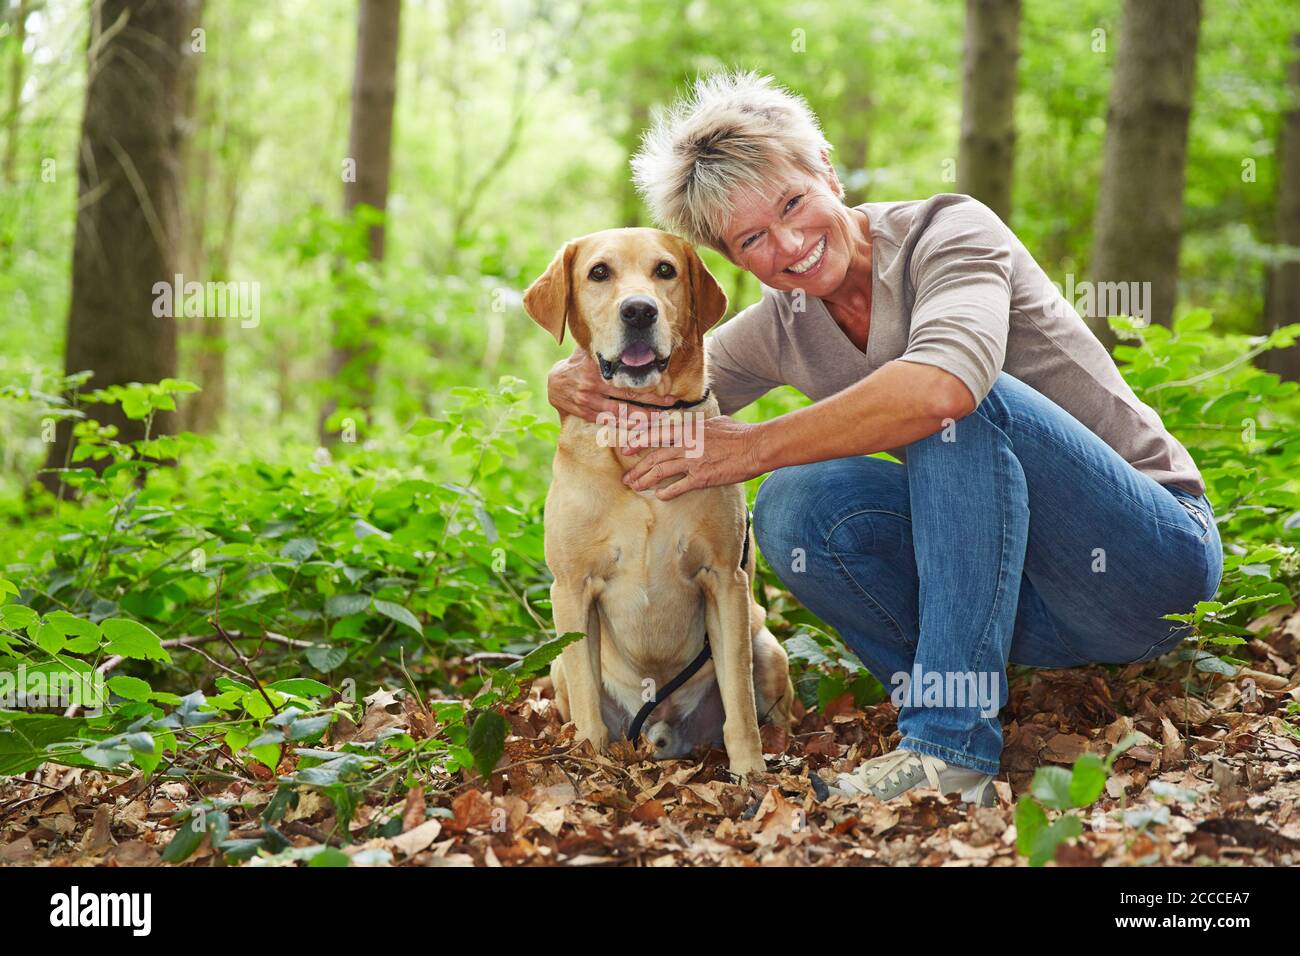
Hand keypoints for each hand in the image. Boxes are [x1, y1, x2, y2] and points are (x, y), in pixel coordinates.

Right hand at [546, 348, 678, 422]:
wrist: (554, 384)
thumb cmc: (577, 364)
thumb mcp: (588, 352)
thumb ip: (605, 346)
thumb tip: (625, 331)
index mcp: (597, 369)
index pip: (626, 378)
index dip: (647, 383)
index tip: (666, 384)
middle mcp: (593, 386)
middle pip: (628, 397)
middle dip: (652, 402)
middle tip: (671, 403)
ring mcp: (589, 403)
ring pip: (620, 413)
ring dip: (642, 417)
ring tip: (660, 418)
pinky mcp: (587, 414)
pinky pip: (609, 422)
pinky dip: (625, 425)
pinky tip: (641, 426)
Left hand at [621, 415, 765, 500]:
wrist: (756, 447)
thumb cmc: (739, 434)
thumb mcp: (715, 423)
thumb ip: (699, 427)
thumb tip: (694, 427)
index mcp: (689, 429)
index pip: (656, 434)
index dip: (639, 441)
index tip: (627, 449)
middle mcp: (686, 444)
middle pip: (654, 456)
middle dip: (638, 468)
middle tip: (627, 477)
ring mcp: (692, 461)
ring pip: (661, 471)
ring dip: (645, 480)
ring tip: (635, 487)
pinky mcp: (701, 477)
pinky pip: (678, 486)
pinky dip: (667, 492)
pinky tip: (659, 496)